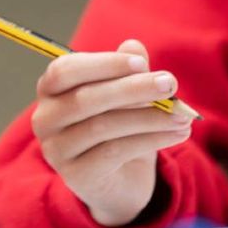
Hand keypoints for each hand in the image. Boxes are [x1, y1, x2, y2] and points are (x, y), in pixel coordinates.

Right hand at [31, 39, 193, 226]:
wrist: (119, 181)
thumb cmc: (119, 127)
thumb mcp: (126, 96)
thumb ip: (127, 70)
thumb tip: (133, 46)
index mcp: (50, 90)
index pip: (65, 70)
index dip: (103, 64)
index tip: (142, 63)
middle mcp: (44, 119)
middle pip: (85, 99)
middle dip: (132, 89)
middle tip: (170, 84)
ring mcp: (56, 150)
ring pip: (102, 127)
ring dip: (149, 117)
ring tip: (183, 114)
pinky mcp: (76, 175)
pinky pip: (115, 152)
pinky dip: (151, 140)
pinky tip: (178, 133)